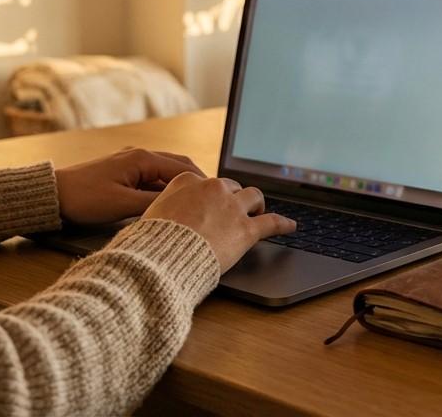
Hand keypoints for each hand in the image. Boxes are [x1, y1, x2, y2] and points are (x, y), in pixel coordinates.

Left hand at [54, 147, 205, 225]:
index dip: (201, 184)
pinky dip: (164, 190)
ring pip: (166, 173)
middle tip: (212, 201)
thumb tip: (180, 208)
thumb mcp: (122, 205)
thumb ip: (154, 205)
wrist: (52, 196)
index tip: (217, 199)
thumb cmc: (84, 199)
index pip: (183, 169)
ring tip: (194, 206)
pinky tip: (169, 204)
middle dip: (196, 182)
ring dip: (180, 187)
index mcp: (142, 158)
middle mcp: (139, 155)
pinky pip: (152, 179)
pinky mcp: (124, 172)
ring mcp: (131, 162)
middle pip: (179, 166)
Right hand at [142, 174, 295, 268]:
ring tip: (257, 212)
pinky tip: (291, 226)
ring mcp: (232, 207)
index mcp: (187, 181)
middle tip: (233, 210)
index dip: (210, 194)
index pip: (205, 182)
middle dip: (233, 197)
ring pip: (253, 197)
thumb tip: (163, 218)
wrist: (161, 258)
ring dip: (256, 204)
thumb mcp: (150, 216)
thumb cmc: (150, 242)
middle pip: (231, 187)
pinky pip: (272, 222)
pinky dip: (283, 223)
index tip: (211, 201)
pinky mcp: (246, 229)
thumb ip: (164, 210)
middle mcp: (212, 188)